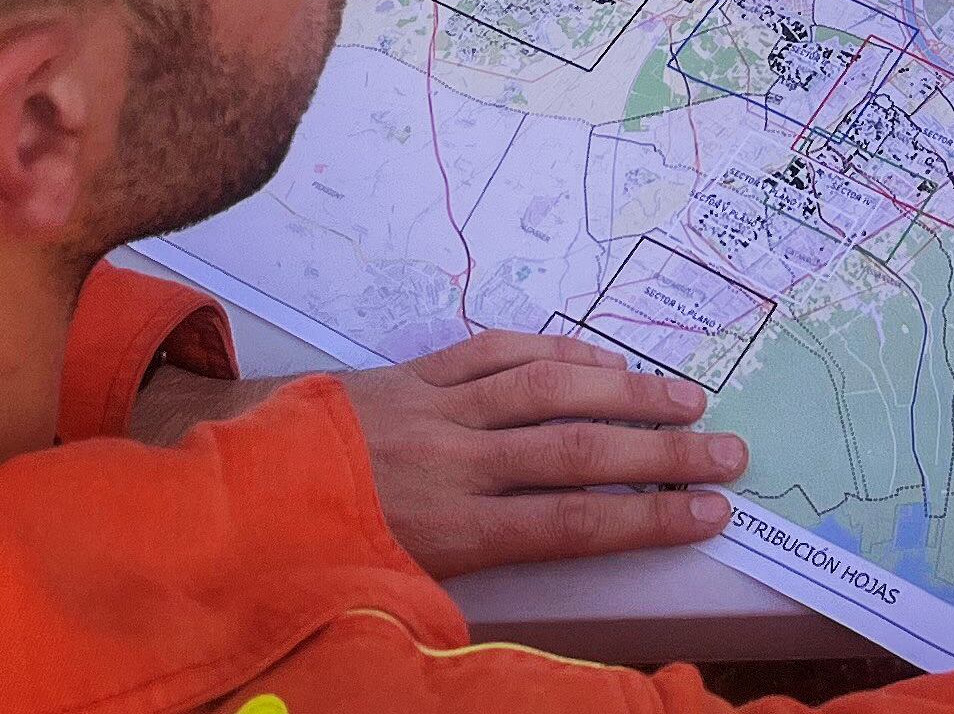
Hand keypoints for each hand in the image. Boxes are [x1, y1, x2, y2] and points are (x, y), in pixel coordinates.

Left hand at [132, 332, 743, 576]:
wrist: (225, 483)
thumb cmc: (308, 551)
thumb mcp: (381, 590)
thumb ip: (453, 590)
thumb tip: (514, 602)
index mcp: (448, 527)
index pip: (571, 522)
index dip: (649, 518)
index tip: (712, 514)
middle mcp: (453, 460)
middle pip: (576, 450)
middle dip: (660, 454)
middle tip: (728, 452)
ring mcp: (435, 406)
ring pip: (547, 387)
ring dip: (624, 391)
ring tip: (685, 399)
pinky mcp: (414, 371)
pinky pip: (497, 350)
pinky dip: (557, 351)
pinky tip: (600, 359)